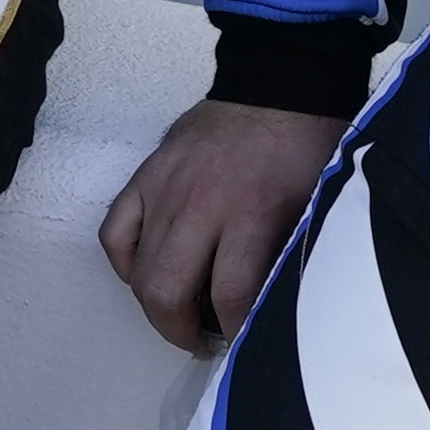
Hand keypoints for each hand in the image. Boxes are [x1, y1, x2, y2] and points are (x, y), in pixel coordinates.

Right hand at [100, 99, 344, 355]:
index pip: (230, 296)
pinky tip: (145, 273)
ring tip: (179, 314)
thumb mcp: (314, 205)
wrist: (278, 85)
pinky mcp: (145, 176)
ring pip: (138, 270)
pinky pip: (115, 232)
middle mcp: (200, 205)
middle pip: (166, 292)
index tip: (244, 344)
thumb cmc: (305, 147)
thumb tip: (275, 309)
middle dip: (181, 332)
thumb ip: (288, 255)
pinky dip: (124, 262)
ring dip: (155, 305)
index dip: (235, 332)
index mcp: (251, 213)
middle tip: (202, 340)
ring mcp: (165, 190)